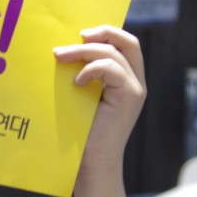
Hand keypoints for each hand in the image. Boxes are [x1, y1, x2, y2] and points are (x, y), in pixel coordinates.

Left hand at [53, 26, 145, 178]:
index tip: (80, 35)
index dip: (106, 33)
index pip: (125, 45)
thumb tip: (64, 51)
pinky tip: (75, 83)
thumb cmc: (79, 134)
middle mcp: (136, 83)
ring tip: (60, 58)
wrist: (89, 163)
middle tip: (75, 37)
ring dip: (83, 52)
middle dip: (102, 33)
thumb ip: (83, 75)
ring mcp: (135, 90)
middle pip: (128, 42)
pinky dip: (91, 70)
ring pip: (114, 54)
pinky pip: (112, 69)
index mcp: (126, 81)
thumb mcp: (82, 97)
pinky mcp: (129, 97)